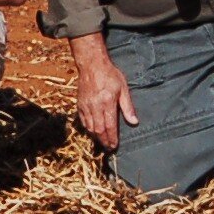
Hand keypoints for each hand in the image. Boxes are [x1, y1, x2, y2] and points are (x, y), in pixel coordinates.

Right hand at [70, 36, 136, 150]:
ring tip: (102, 141)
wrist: (91, 65)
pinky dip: (88, 129)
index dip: (112, 138)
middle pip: (98, 130)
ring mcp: (85, 106)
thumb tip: (134, 122)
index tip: (114, 146)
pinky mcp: (79, 105)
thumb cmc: (110, 75)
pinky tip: (93, 131)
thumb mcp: (123, 88)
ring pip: (89, 127)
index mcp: (107, 103)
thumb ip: (127, 107)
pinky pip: (83, 121)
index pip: (109, 126)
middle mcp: (95, 106)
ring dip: (96, 137)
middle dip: (104, 141)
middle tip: (109, 148)